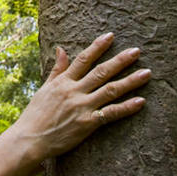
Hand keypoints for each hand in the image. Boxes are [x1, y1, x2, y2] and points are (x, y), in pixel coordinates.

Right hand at [17, 32, 149, 160]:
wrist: (30, 139)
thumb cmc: (36, 114)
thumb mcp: (45, 88)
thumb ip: (57, 69)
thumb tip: (61, 48)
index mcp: (63, 81)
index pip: (83, 59)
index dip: (98, 47)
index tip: (111, 36)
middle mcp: (74, 91)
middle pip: (101, 72)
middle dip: (120, 60)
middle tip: (137, 51)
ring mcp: (82, 106)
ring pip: (110, 90)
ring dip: (130, 81)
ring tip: (146, 73)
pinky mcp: (87, 124)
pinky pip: (110, 113)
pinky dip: (126, 108)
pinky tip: (141, 101)